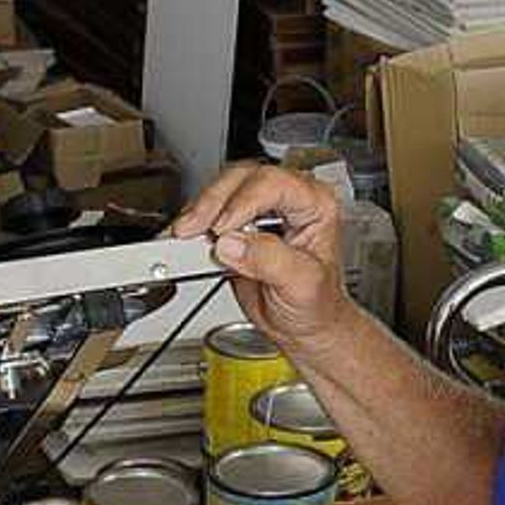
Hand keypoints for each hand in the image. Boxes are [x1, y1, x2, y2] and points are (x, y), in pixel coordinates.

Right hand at [174, 159, 353, 344]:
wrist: (304, 325)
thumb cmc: (317, 304)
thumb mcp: (302, 285)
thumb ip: (269, 260)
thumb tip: (232, 244)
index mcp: (315, 205)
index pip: (273, 183)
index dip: (243, 202)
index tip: (222, 229)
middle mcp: (289, 200)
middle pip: (243, 178)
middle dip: (214, 202)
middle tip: (195, 229)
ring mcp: (261, 210)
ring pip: (224, 188)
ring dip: (200, 210)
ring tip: (186, 233)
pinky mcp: (237, 225)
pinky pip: (211, 209)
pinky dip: (196, 221)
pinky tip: (187, 237)